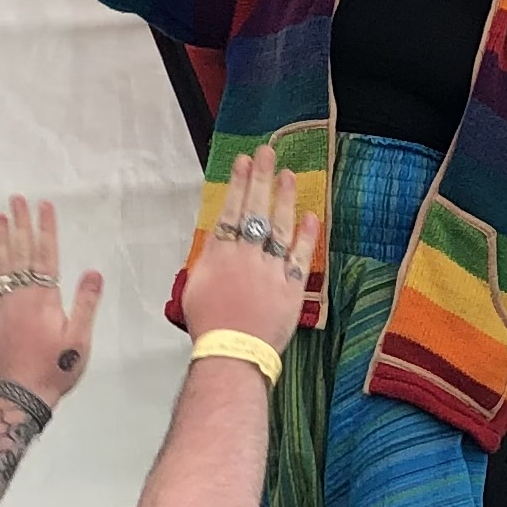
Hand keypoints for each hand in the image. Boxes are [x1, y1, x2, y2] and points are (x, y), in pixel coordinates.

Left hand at [0, 196, 103, 410]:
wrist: (22, 394)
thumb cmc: (55, 367)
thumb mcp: (79, 338)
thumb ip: (84, 304)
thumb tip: (93, 272)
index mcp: (45, 298)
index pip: (47, 255)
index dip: (46, 229)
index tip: (45, 206)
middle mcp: (22, 296)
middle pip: (22, 253)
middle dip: (21, 224)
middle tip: (17, 199)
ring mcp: (5, 306)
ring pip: (3, 266)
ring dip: (1, 240)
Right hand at [182, 147, 318, 352]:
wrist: (232, 354)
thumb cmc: (209, 325)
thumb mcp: (196, 286)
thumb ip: (209, 259)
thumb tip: (218, 240)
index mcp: (220, 255)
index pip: (231, 210)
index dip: (238, 183)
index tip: (242, 161)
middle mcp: (246, 256)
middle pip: (255, 210)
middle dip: (261, 178)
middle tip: (266, 152)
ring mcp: (271, 270)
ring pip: (280, 227)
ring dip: (285, 198)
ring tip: (288, 174)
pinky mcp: (291, 288)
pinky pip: (301, 256)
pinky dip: (307, 235)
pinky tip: (311, 215)